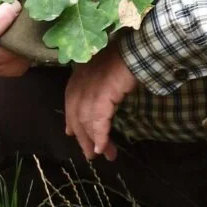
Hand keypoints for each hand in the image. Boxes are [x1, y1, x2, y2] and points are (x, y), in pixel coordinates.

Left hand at [64, 46, 137, 160]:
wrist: (135, 51)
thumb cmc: (123, 59)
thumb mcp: (103, 73)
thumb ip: (94, 88)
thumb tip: (92, 106)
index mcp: (78, 78)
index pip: (70, 104)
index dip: (72, 121)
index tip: (72, 134)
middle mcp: (79, 85)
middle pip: (77, 117)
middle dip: (83, 138)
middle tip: (91, 154)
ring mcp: (88, 91)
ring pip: (87, 123)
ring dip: (95, 142)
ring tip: (104, 155)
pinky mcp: (100, 97)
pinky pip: (98, 122)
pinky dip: (100, 136)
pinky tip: (102, 147)